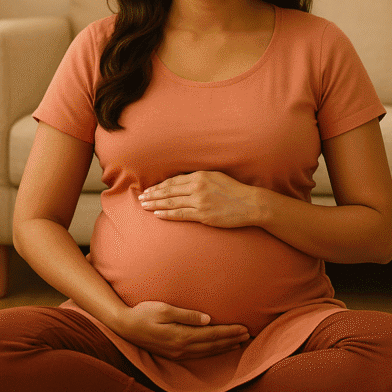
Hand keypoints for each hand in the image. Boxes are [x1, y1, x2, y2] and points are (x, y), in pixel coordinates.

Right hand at [115, 301, 249, 360]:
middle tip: (248, 335)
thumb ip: (187, 315)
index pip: (212, 335)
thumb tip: (208, 320)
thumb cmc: (143, 313)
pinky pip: (198, 355)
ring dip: (224, 348)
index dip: (229, 332)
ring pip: (207, 352)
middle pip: (212, 345)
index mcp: (181, 336)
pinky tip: (217, 349)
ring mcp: (176, 354)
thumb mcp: (164, 309)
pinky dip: (211, 353)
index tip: (244, 328)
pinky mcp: (173, 354)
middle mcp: (181, 348)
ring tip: (238, 343)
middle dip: (231, 340)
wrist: (124, 326)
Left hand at [139, 170, 261, 227]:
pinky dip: (167, 214)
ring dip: (156, 204)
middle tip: (141, 198)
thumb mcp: (216, 177)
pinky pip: (181, 214)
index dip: (159, 186)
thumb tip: (182, 182)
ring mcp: (200, 202)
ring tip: (144, 206)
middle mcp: (198, 187)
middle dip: (153, 194)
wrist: (250, 204)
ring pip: (172, 202)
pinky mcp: (203, 215)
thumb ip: (199, 178)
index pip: (174, 181)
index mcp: (201, 176)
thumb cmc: (234, 191)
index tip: (149, 189)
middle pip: (169, 191)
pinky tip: (157, 214)